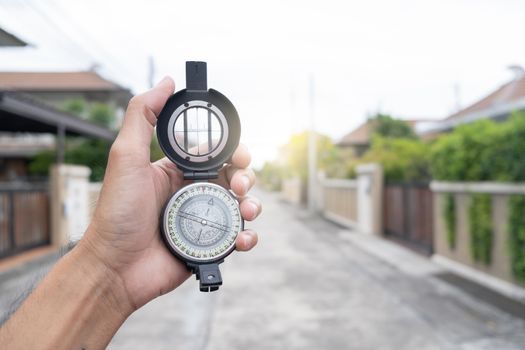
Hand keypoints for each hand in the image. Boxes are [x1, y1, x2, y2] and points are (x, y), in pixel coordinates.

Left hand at [81, 77, 260, 310]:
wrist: (114, 269)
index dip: (233, 149)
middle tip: (240, 185)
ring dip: (253, 204)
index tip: (239, 154)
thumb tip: (167, 82)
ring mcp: (202, 219)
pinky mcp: (208, 245)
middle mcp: (193, 192)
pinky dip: (247, 236)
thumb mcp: (125, 157)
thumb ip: (144, 116)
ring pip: (241, 205)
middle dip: (247, 177)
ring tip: (247, 210)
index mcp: (177, 170)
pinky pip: (236, 237)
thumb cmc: (117, 214)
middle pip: (235, 177)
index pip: (215, 152)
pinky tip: (243, 239)